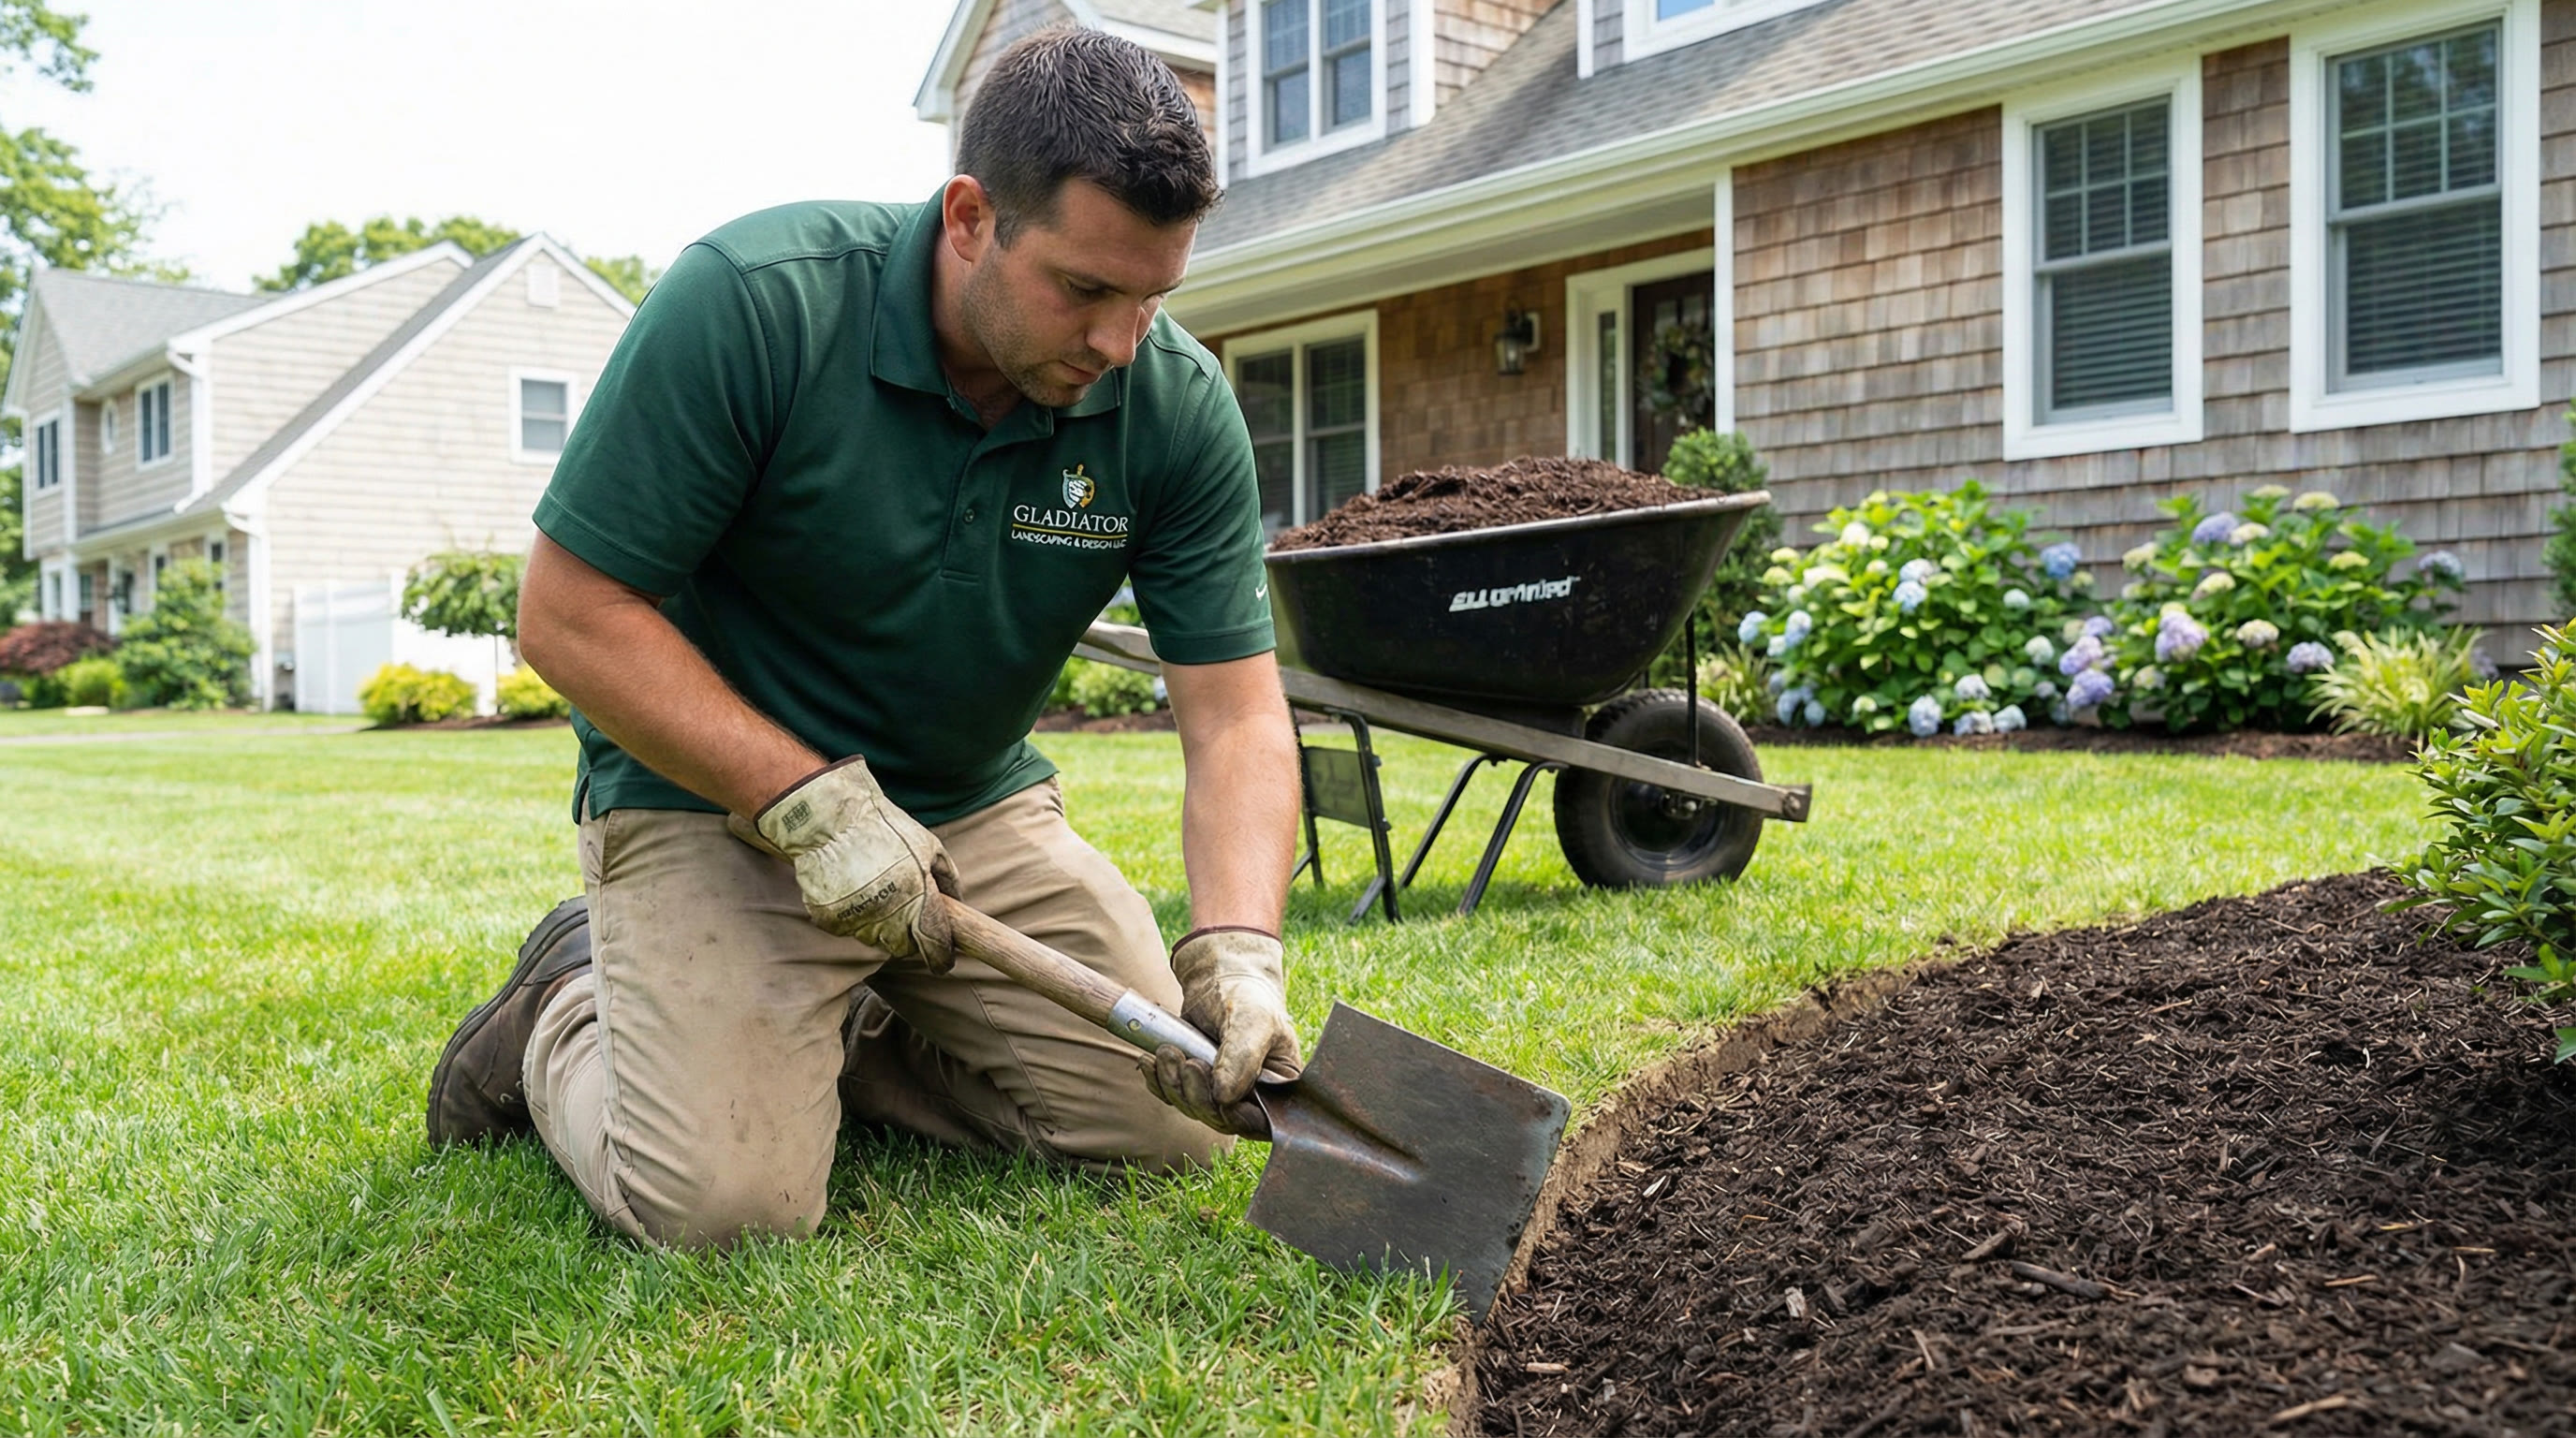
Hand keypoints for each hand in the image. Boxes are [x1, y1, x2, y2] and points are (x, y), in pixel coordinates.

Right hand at [729, 757, 960, 967]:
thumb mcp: (928, 845)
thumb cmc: (885, 829)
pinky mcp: (831, 920)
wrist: (832, 821)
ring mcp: (857, 920)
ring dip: (882, 927)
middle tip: (907, 914)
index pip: (934, 945)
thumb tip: (958, 903)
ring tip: (877, 892)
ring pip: (876, 940)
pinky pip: (850, 929)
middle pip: (904, 949)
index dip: (942, 958)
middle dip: (910, 938)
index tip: (944, 961)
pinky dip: (855, 917)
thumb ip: (947, 878)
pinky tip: (854, 891)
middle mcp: (889, 916)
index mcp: (918, 898)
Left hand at [1166, 927, 1299, 1105]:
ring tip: (1167, 1050)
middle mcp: (1253, 1094)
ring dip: (1174, 1083)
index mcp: (1280, 1085)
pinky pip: (1173, 1096)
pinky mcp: (1195, 1083)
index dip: (1238, 1117)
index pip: (1262, 1121)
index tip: (1218, 1094)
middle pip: (1221, 1119)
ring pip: (1193, 1108)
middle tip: (1187, 1061)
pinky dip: (1158, 1081)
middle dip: (1197, 1095)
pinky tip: (1150, 1060)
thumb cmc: (1246, 996)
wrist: (1220, 977)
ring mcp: (1222, 1091)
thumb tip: (1224, 1097)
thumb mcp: (1252, 1020)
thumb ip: (1243, 1057)